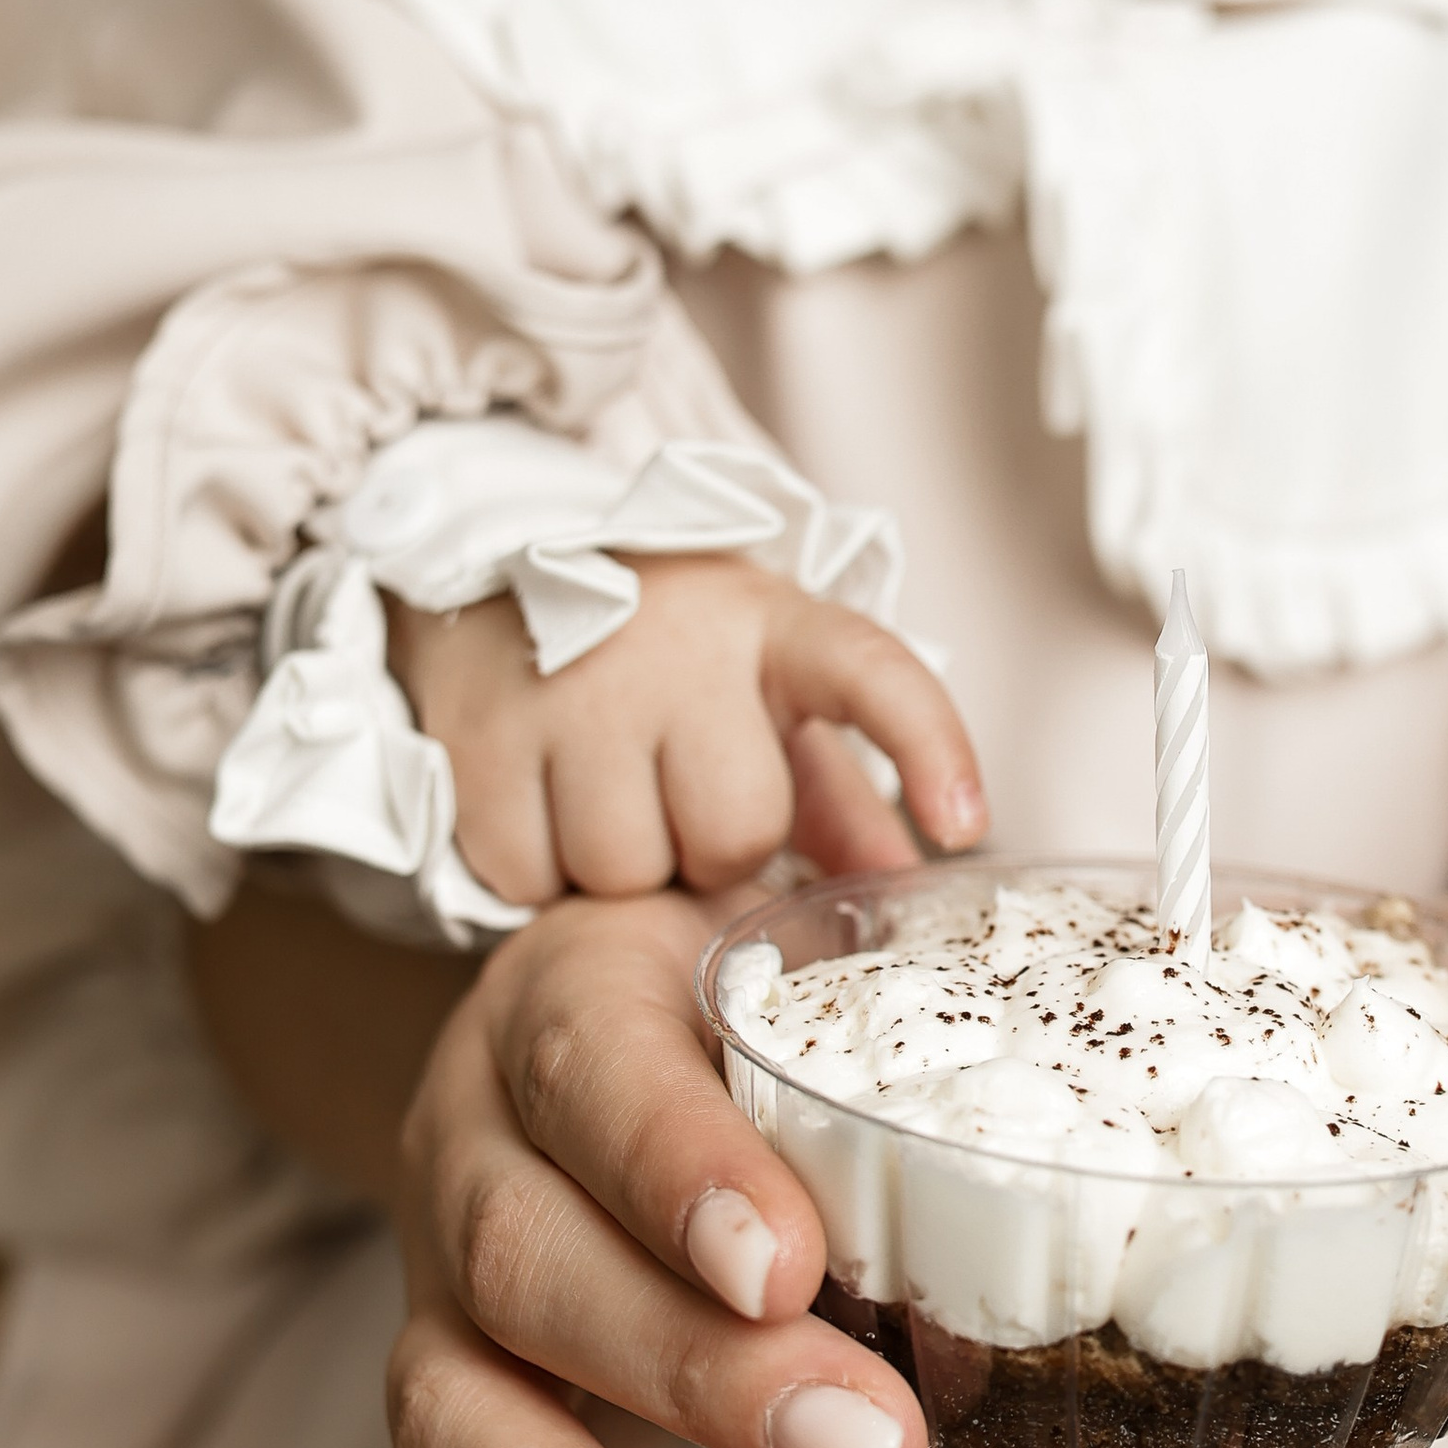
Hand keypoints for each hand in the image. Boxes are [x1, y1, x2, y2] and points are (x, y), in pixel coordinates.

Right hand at [389, 556, 986, 906]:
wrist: (491, 566)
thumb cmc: (663, 658)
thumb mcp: (760, 693)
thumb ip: (837, 792)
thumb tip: (902, 881)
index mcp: (772, 626)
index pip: (874, 675)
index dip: (930, 749)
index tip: (967, 825)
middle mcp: (679, 644)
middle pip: (734, 830)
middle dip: (710, 846)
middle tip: (676, 793)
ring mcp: (575, 683)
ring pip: (624, 870)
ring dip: (618, 865)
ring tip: (601, 790)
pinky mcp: (481, 730)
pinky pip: (526, 875)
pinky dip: (532, 868)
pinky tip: (536, 799)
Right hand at [395, 892, 1218, 1447]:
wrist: (678, 1006)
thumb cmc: (878, 1003)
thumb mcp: (1020, 991)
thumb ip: (1262, 1143)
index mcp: (603, 991)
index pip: (616, 1066)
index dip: (690, 1163)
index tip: (795, 1259)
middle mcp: (488, 1142)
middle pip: (533, 1256)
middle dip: (691, 1366)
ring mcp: (461, 1307)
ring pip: (461, 1425)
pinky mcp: (477, 1444)